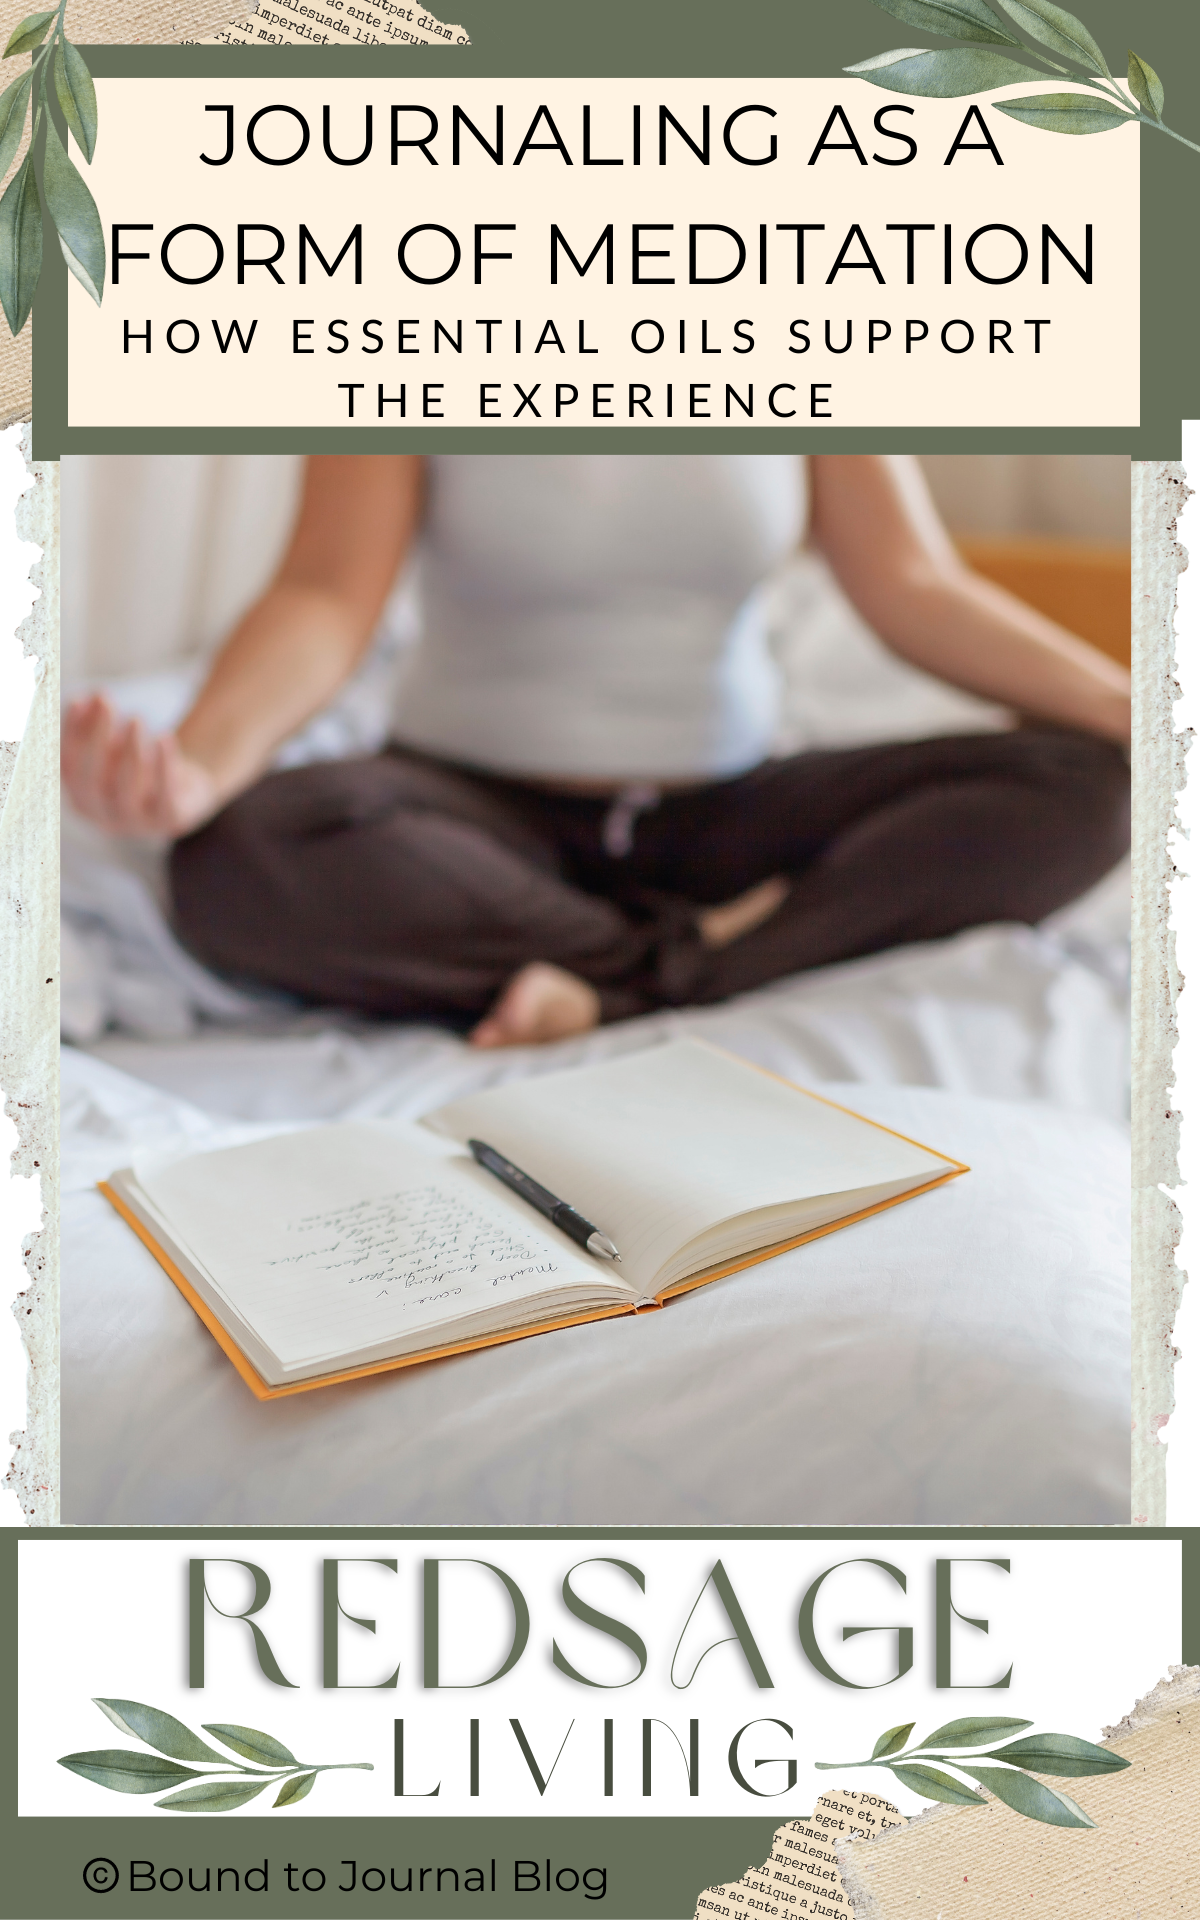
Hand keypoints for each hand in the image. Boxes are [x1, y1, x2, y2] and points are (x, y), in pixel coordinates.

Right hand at [62, 693, 221, 837]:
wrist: (187, 793)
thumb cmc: (140, 767)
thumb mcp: (115, 747)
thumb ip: (97, 726)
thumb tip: (88, 698)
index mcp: (82, 799)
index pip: (67, 767)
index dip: (70, 734)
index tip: (79, 700)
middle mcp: (104, 816)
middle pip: (91, 780)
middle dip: (95, 738)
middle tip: (104, 702)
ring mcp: (137, 823)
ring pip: (126, 788)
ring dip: (129, 751)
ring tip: (135, 719)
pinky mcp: (169, 820)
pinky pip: (165, 795)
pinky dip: (163, 766)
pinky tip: (164, 738)